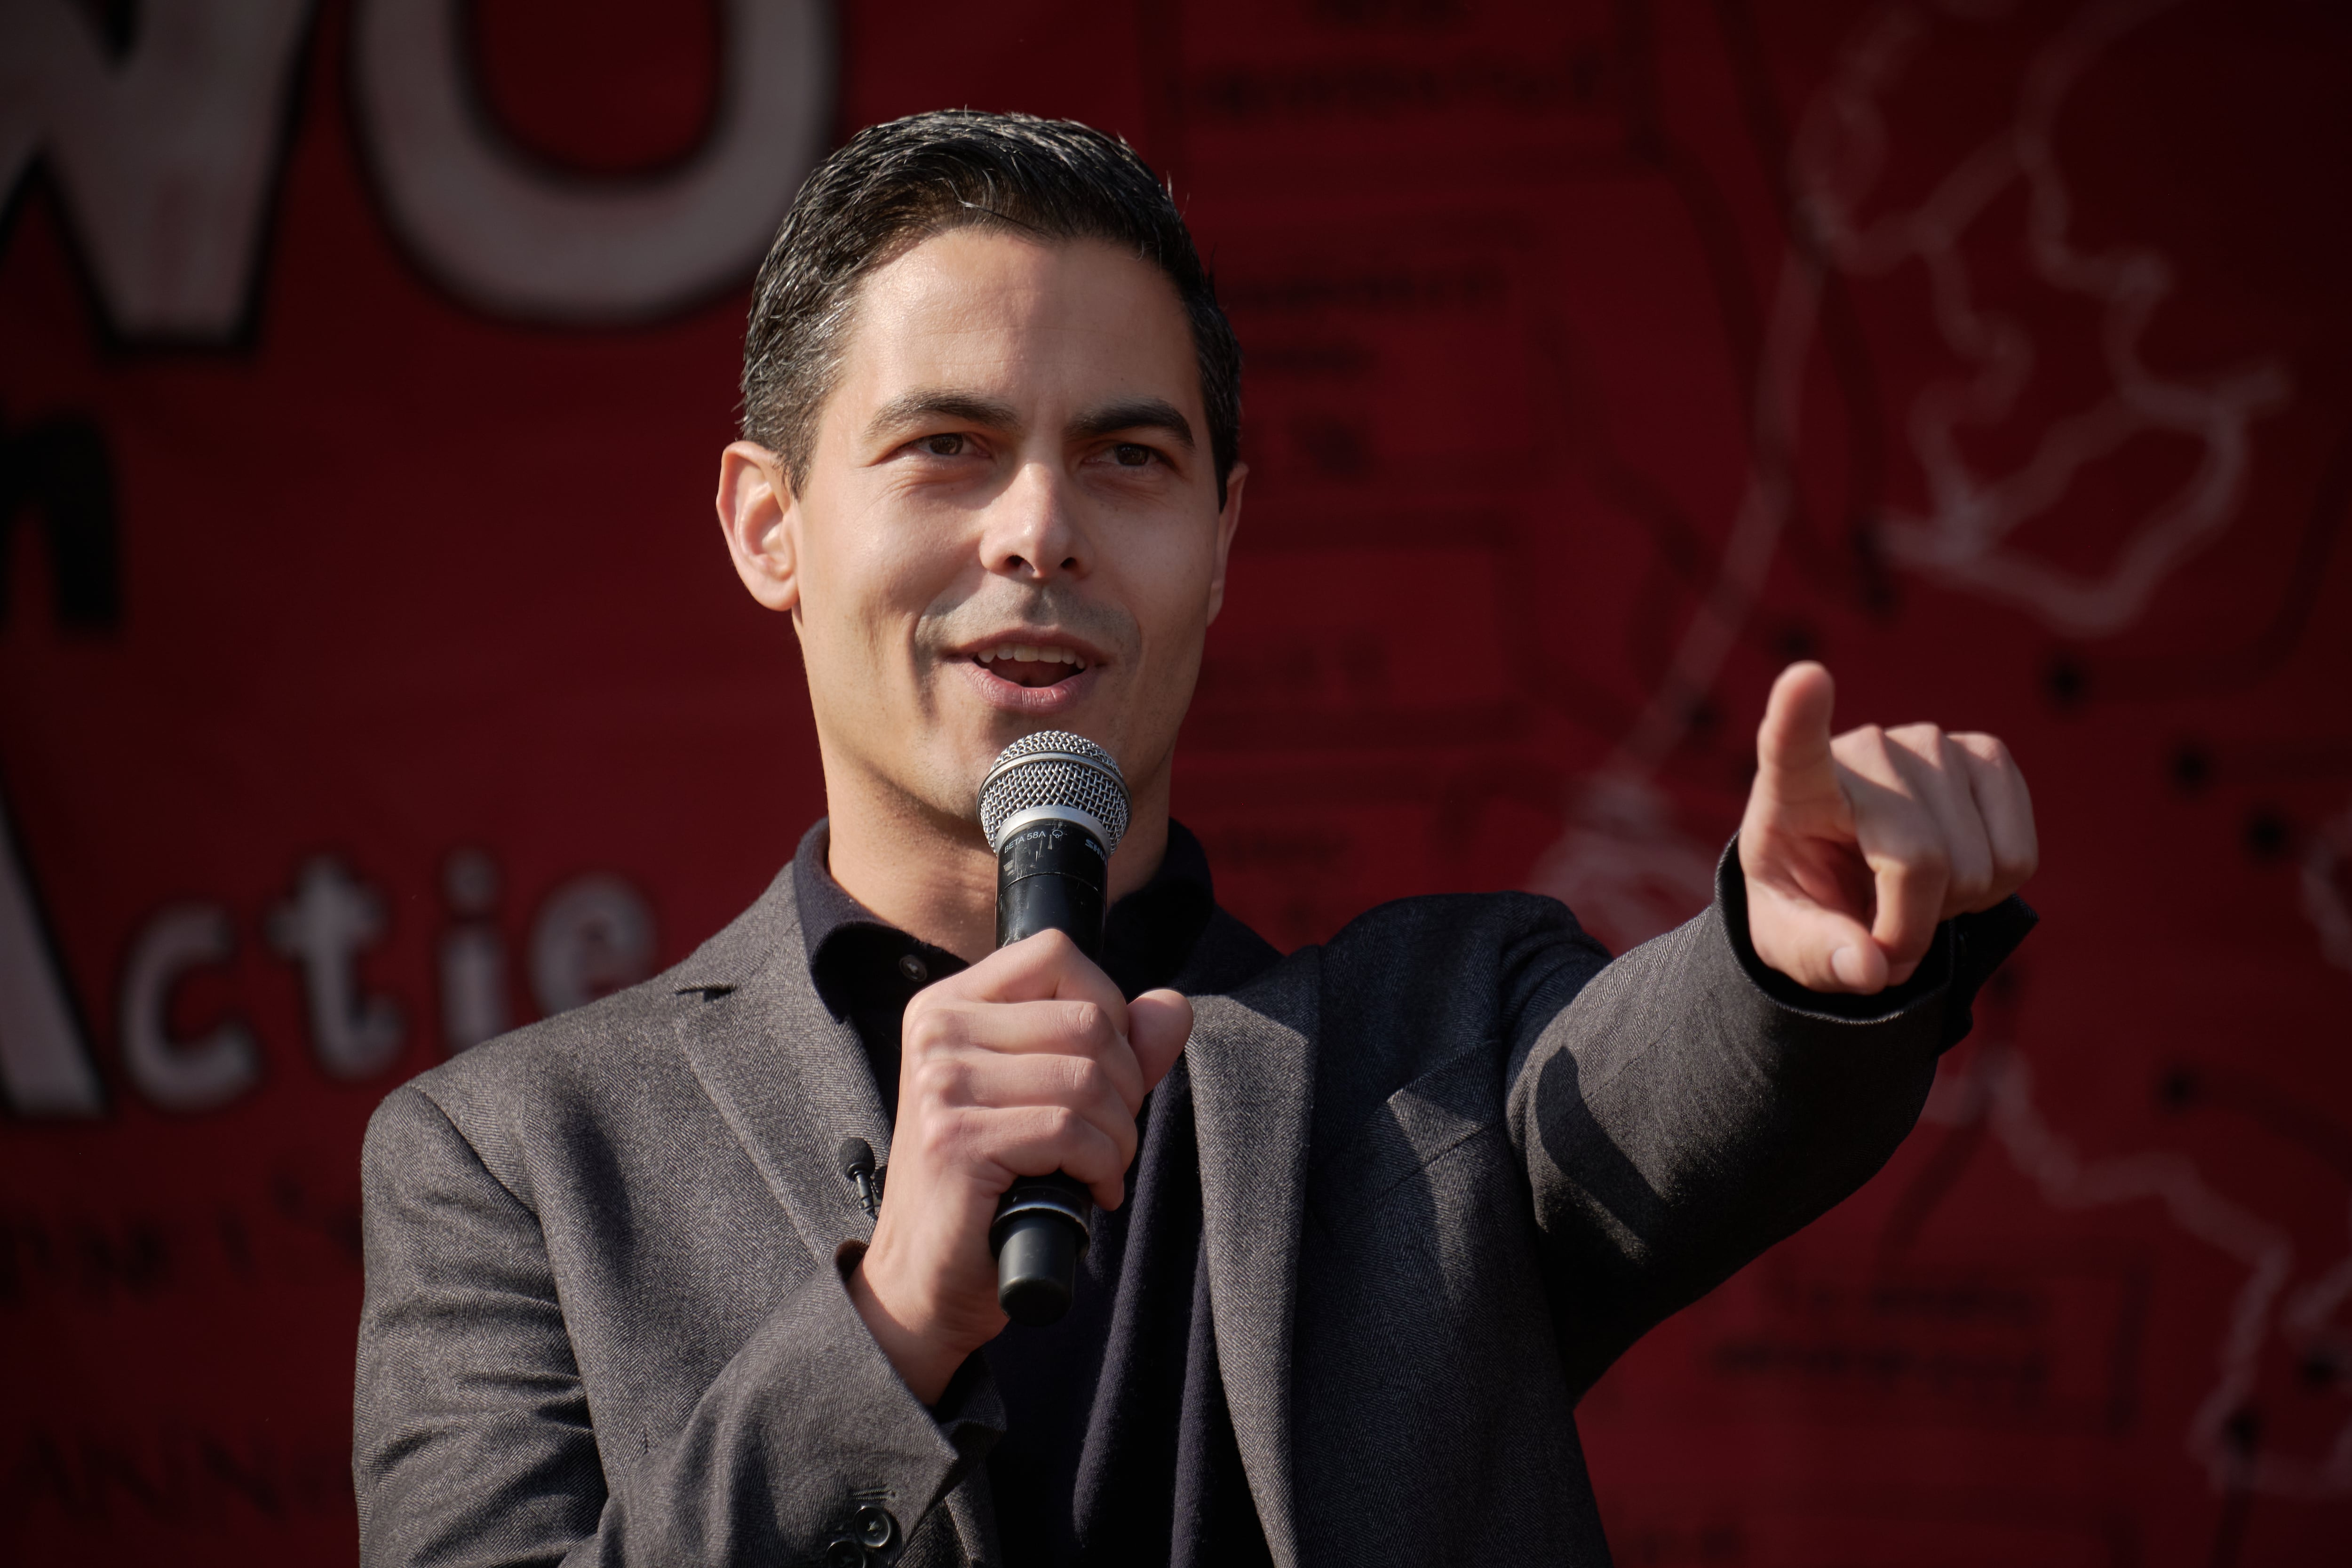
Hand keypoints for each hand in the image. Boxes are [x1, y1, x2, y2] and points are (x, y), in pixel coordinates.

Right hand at [847, 930, 1191, 1402]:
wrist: (925, 1280)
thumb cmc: (993, 1186)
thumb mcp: (1053, 1098)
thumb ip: (1117, 1047)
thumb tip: (1172, 1006)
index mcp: (950, 1003)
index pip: (1057, 953)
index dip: (1107, 1010)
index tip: (1103, 1072)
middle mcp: (937, 1030)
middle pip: (1089, 1020)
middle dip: (1126, 1087)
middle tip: (1107, 1138)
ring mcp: (942, 1083)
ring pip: (1089, 1079)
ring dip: (1119, 1136)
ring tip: (1100, 1168)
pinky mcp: (958, 1140)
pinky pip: (1071, 1131)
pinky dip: (1103, 1167)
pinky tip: (1090, 1192)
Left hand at [1739, 662, 2036, 994]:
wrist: (1845, 878)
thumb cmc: (1808, 900)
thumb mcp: (1788, 940)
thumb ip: (1819, 956)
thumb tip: (1871, 968)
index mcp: (1793, 785)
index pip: (1792, 743)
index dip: (1800, 713)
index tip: (1804, 678)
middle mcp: (1866, 750)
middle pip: (1922, 861)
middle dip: (1908, 927)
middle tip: (1879, 927)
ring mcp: (1932, 744)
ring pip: (1977, 866)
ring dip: (1951, 907)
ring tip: (1908, 888)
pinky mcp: (1987, 755)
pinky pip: (2017, 858)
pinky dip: (1992, 889)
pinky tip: (1951, 871)